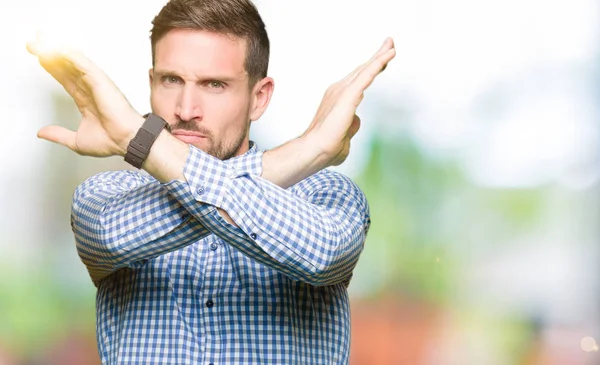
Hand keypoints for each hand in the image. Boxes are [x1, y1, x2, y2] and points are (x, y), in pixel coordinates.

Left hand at [27, 40, 142, 156]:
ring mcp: (95, 83)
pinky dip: (69, 55)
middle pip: (66, 67)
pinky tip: (55, 48)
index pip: (65, 79)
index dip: (52, 68)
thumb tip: (42, 133)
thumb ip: (58, 134)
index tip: (39, 58)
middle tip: (34, 43)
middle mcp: (90, 89)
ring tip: (38, 42)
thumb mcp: (76, 141)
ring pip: (72, 62)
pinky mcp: (100, 80)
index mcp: (86, 101)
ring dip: (55, 51)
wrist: (126, 142)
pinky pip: (82, 63)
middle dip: (49, 54)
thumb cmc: (111, 141)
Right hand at [302, 38, 395, 166]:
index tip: (383, 60)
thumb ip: (352, 126)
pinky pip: (367, 75)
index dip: (372, 68)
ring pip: (365, 69)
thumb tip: (356, 120)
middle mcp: (338, 90)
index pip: (358, 80)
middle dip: (377, 56)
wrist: (315, 151)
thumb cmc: (326, 148)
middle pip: (362, 70)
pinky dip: (378, 63)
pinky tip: (389, 54)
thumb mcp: (345, 135)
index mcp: (339, 99)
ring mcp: (342, 91)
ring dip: (380, 56)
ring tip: (392, 45)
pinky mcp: (348, 95)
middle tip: (390, 43)